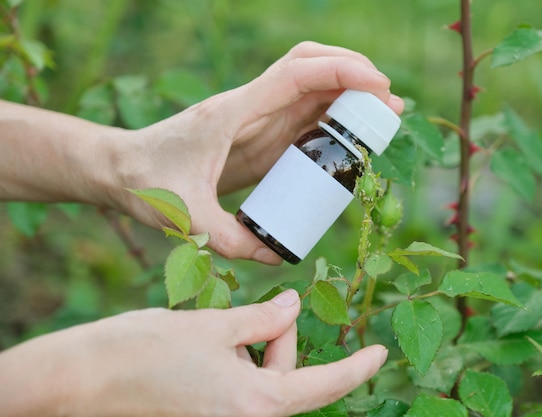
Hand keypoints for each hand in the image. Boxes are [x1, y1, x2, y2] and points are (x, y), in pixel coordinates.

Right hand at [0, 290, 387, 416]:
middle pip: (288, 376)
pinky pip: (239, 390)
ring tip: (224, 328)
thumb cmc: (146, 350)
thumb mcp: (214, 326)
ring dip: (256, 350)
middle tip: (266, 308)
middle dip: (282, 339)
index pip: (322, 385)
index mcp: (255, 405)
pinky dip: (238, 363)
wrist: (83, 379)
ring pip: (263, 381)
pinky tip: (214, 344)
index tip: (379, 354)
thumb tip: (293, 306)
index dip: (356, 368)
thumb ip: (261, 319)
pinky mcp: (203, 416)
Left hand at [114, 41, 403, 263]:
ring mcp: (256, 119)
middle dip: (355, 75)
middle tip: (390, 103)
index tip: (379, 86)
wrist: (122, 168)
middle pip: (311, 68)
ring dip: (350, 96)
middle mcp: (250, 107)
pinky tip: (353, 141)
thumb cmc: (147, 182)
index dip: (340, 72)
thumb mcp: (184, 216)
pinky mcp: (260, 137)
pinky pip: (304, 119)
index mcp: (233, 112)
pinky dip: (334, 120)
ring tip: (384, 120)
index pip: (294, 74)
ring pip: (312, 90)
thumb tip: (275, 255)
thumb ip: (228, 239)